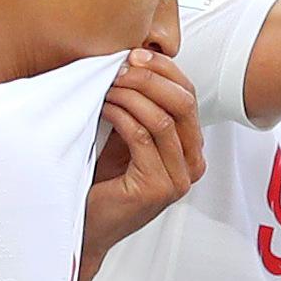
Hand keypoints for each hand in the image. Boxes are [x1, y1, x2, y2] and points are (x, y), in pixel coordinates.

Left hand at [81, 49, 202, 275]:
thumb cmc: (103, 181)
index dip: (164, 70)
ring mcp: (178, 179)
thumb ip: (140, 109)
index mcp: (190, 149)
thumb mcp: (127, 136)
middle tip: (120, 66)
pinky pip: (142, 137)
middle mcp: (192, 164)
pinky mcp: (157, 188)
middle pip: (184, 103)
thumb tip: (131, 62)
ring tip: (105, 86)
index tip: (135, 54)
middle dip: (150, 78)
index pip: (188, 96)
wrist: (88, 226)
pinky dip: (121, 115)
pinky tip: (103, 108)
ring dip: (131, 95)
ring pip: (164, 118)